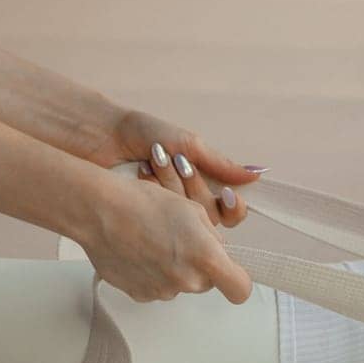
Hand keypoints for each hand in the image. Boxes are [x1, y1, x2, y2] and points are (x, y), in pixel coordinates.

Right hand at [77, 172, 253, 303]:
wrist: (100, 212)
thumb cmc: (145, 203)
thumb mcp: (193, 209)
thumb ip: (213, 237)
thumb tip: (217, 250)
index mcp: (206, 258)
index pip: (239, 289)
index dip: (238, 280)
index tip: (232, 271)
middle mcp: (186, 281)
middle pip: (207, 282)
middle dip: (201, 264)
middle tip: (183, 239)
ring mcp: (162, 291)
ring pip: (181, 282)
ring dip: (175, 267)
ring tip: (156, 240)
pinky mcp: (140, 295)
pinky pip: (158, 286)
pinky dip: (154, 272)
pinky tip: (141, 250)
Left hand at [84, 106, 264, 226]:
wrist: (106, 137)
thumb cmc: (146, 136)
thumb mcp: (188, 144)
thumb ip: (220, 163)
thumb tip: (257, 174)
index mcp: (203, 187)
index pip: (230, 213)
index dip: (233, 208)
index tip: (226, 194)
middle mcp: (187, 207)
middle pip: (210, 220)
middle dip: (194, 187)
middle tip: (177, 162)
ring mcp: (165, 219)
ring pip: (186, 224)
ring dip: (173, 189)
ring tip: (154, 163)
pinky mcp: (143, 224)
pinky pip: (159, 226)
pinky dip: (153, 197)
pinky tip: (141, 178)